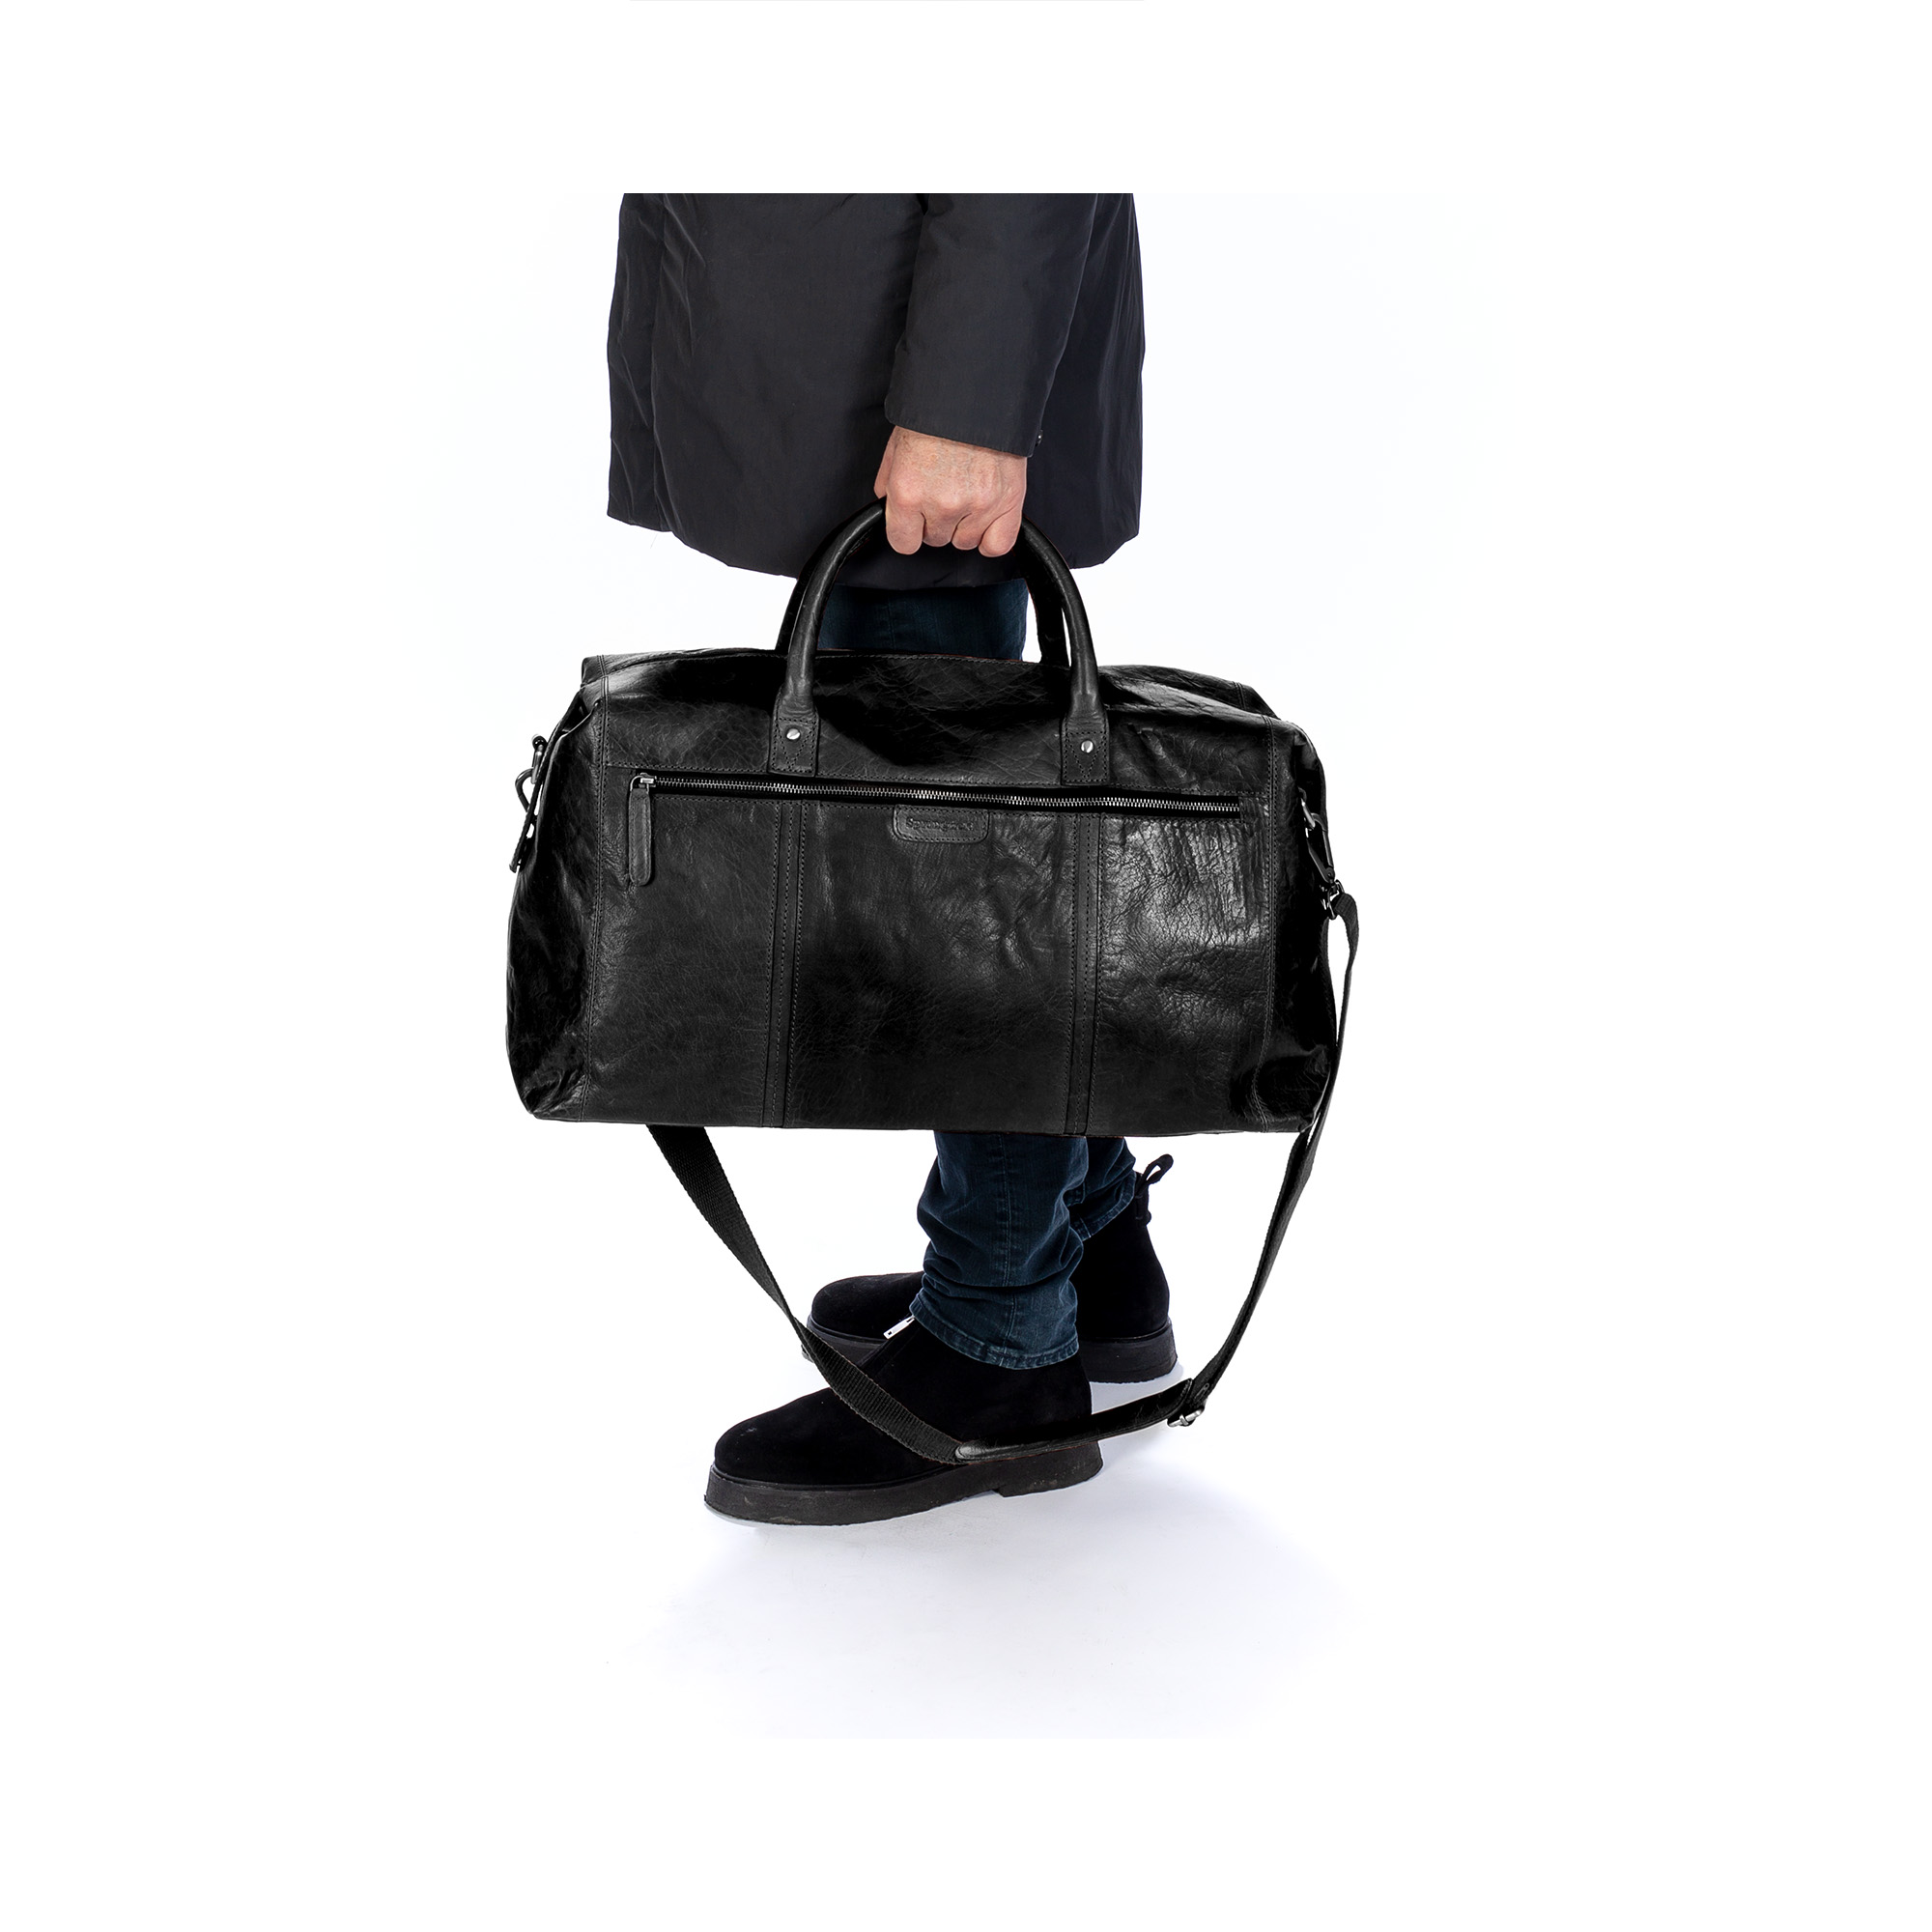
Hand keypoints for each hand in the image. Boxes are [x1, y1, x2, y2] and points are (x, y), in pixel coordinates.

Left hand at [873, 426, 1027, 556]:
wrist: (975, 389)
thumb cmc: (936, 413)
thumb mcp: (896, 446)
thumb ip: (889, 483)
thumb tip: (889, 507)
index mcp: (908, 492)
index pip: (903, 543)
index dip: (907, 531)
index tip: (913, 521)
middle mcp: (942, 504)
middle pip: (935, 540)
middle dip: (936, 521)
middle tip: (943, 491)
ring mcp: (977, 506)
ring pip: (965, 542)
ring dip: (964, 525)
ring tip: (966, 494)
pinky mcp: (1007, 502)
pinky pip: (998, 545)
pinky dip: (991, 538)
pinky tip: (985, 520)